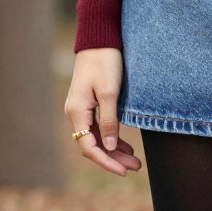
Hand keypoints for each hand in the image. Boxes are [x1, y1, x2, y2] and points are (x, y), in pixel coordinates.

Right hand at [63, 48, 141, 175]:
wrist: (98, 39)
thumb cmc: (105, 62)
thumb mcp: (110, 93)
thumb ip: (110, 121)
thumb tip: (111, 148)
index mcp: (77, 112)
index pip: (89, 147)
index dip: (107, 162)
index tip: (124, 171)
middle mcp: (75, 114)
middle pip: (93, 145)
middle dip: (114, 159)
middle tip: (136, 168)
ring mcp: (81, 109)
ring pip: (97, 138)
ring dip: (114, 151)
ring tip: (135, 161)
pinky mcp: (89, 104)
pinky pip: (98, 128)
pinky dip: (112, 138)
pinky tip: (126, 146)